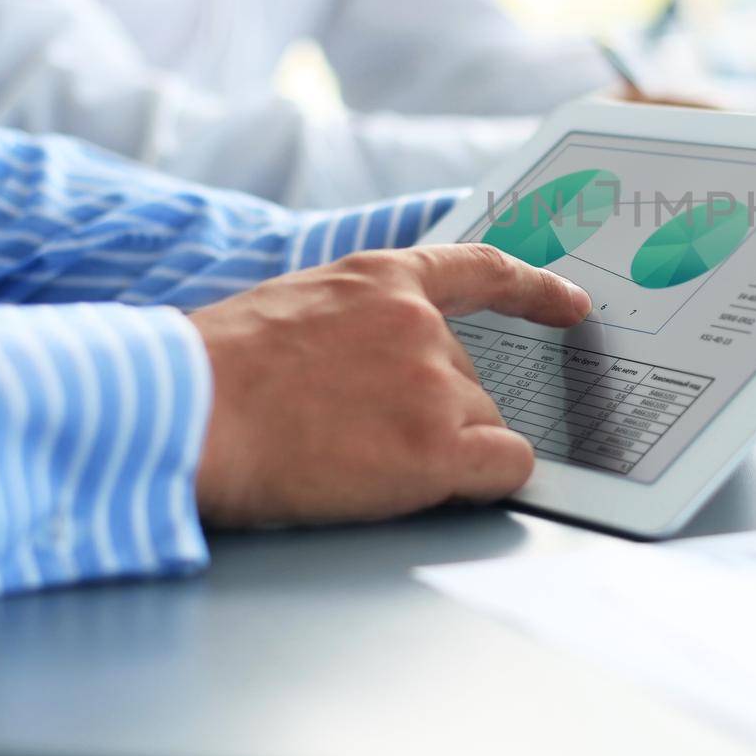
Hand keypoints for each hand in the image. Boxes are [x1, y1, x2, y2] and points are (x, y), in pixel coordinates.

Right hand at [189, 244, 590, 527]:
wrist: (183, 414)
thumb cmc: (209, 375)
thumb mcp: (291, 311)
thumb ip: (350, 325)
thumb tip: (372, 369)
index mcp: (380, 280)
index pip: (481, 270)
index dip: (535, 290)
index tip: (571, 304)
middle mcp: (422, 325)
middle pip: (471, 380)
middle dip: (430, 414)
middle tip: (353, 436)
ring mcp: (435, 384)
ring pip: (479, 426)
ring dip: (437, 452)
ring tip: (354, 459)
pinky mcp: (437, 447)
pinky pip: (505, 466)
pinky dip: (483, 481)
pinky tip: (426, 485)